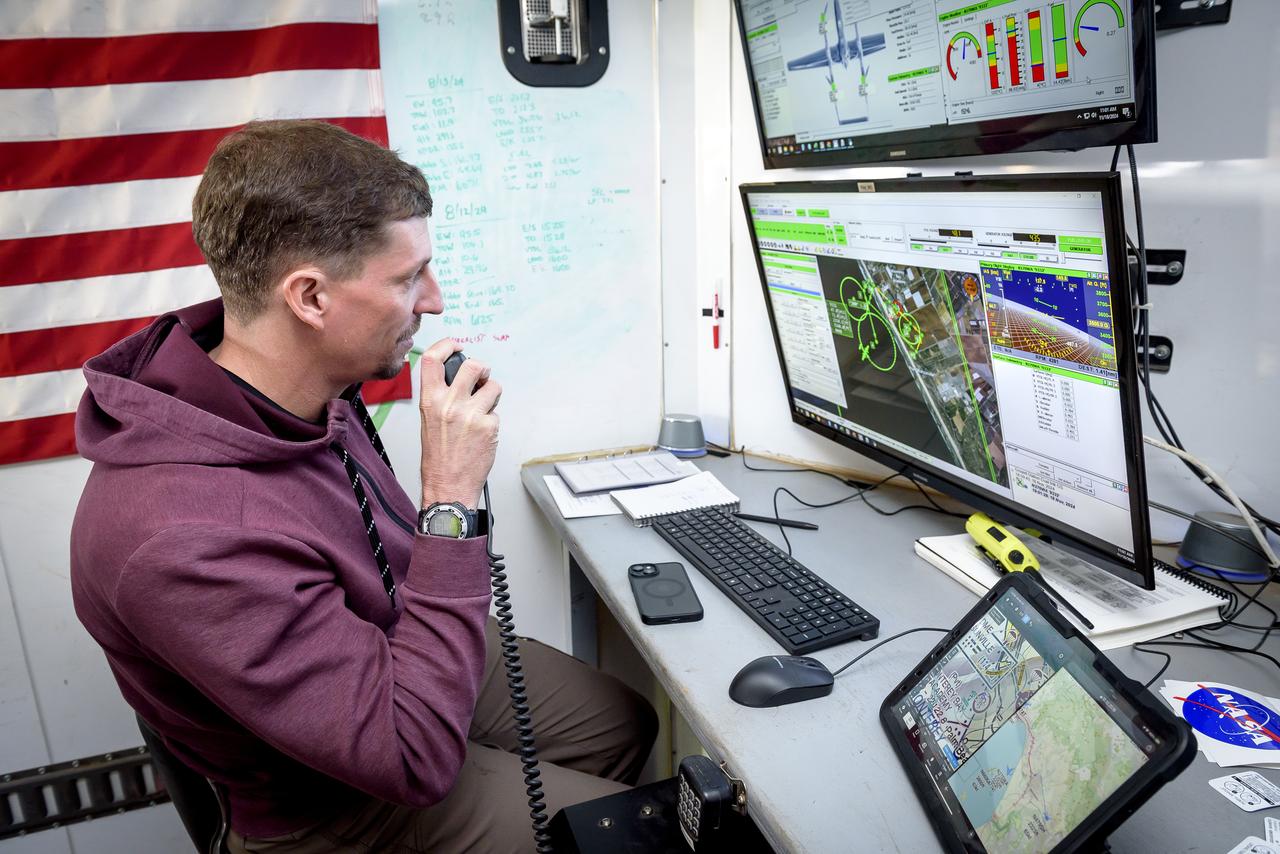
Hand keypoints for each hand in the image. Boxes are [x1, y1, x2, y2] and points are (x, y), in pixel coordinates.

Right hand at [417, 339, 500, 509]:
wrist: (447, 486)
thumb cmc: (437, 458)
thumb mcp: (429, 421)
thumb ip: (441, 396)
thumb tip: (458, 379)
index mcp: (430, 400)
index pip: (432, 359)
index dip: (447, 345)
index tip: (457, 346)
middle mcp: (449, 403)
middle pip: (473, 365)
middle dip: (482, 369)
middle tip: (482, 378)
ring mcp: (470, 414)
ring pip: (493, 386)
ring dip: (492, 395)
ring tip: (483, 409)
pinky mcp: (488, 426)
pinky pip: (496, 413)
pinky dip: (492, 421)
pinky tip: (482, 434)